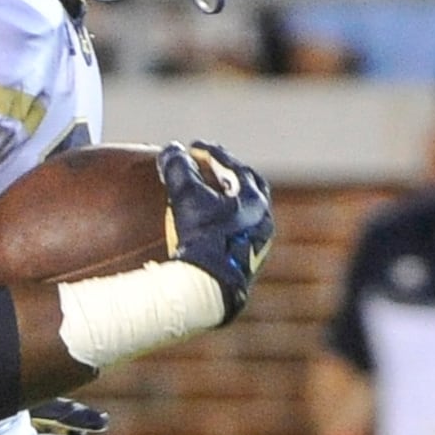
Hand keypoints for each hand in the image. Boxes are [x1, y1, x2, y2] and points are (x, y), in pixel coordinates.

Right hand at [161, 140, 273, 318]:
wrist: (212, 286)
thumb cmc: (202, 239)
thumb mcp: (185, 198)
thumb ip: (178, 169)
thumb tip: (171, 150)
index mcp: (253, 198)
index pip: (232, 166)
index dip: (210, 153)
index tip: (193, 147)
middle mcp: (263, 217)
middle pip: (248, 186)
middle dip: (228, 173)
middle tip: (210, 168)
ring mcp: (260, 241)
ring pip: (247, 211)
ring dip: (229, 199)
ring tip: (211, 196)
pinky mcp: (251, 262)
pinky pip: (241, 233)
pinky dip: (228, 222)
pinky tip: (214, 227)